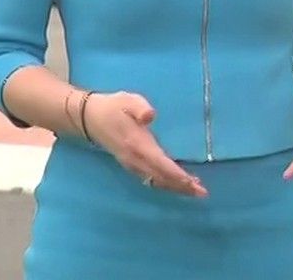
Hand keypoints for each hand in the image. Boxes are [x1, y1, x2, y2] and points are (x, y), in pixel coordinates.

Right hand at [83, 91, 207, 198]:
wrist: (90, 118)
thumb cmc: (113, 107)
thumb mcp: (127, 100)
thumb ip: (140, 107)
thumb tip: (150, 116)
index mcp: (136, 144)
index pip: (160, 163)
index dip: (176, 174)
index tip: (192, 181)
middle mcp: (134, 159)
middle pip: (160, 177)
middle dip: (181, 186)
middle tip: (202, 192)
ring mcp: (132, 164)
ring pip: (156, 181)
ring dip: (175, 187)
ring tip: (195, 190)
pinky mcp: (131, 165)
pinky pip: (150, 179)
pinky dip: (165, 183)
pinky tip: (177, 184)